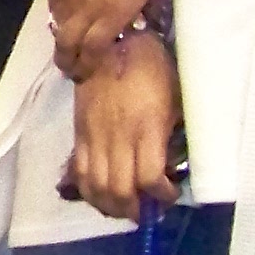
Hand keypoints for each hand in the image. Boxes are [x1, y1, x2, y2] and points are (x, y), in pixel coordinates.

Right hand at [67, 32, 181, 223]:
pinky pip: (78, 170)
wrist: (113, 43)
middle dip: (133, 209)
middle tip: (145, 211)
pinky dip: (88, 190)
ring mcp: (94, 136)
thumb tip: (174, 163)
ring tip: (122, 207)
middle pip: (119, 190)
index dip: (161, 195)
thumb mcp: (176, 99)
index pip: (150, 177)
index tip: (169, 195)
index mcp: (147, 128)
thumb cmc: (154, 68)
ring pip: (95, 186)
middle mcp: (118, 137)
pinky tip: (100, 193)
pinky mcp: (79, 132)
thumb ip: (173, 132)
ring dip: (109, 205)